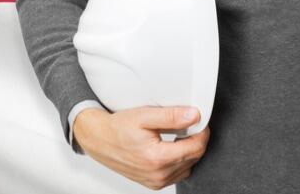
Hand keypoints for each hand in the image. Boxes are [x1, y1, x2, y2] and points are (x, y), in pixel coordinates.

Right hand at [73, 106, 209, 190]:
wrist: (98, 139)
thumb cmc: (117, 128)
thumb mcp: (143, 115)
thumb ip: (171, 116)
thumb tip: (194, 116)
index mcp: (157, 158)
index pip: (196, 147)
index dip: (202, 132)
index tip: (199, 121)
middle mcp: (158, 174)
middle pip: (194, 157)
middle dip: (195, 140)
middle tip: (187, 125)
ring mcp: (155, 181)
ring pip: (187, 167)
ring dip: (187, 152)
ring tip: (176, 137)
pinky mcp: (153, 184)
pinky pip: (177, 174)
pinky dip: (178, 162)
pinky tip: (168, 149)